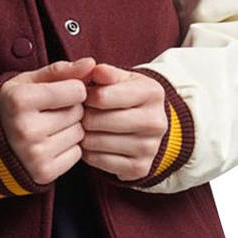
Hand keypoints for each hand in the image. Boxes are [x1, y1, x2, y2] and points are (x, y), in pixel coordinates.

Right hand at [0, 57, 95, 185]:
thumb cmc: (10, 107)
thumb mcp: (26, 82)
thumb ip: (60, 70)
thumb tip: (92, 63)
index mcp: (19, 100)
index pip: (76, 90)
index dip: (71, 89)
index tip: (58, 92)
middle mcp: (26, 129)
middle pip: (78, 112)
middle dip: (71, 109)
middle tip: (50, 112)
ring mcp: (34, 154)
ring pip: (80, 134)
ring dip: (71, 129)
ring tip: (49, 128)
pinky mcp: (43, 173)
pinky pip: (77, 154)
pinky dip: (68, 148)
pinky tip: (50, 144)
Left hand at [79, 63, 167, 181]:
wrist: (149, 126)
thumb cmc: (127, 97)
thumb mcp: (122, 79)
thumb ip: (105, 72)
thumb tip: (93, 69)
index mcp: (152, 92)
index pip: (101, 96)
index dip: (85, 96)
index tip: (85, 97)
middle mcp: (155, 122)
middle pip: (96, 120)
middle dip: (82, 116)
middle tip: (83, 114)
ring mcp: (149, 148)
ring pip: (94, 142)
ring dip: (83, 135)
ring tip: (87, 128)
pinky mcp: (139, 168)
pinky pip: (97, 161)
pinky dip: (89, 153)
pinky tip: (94, 144)